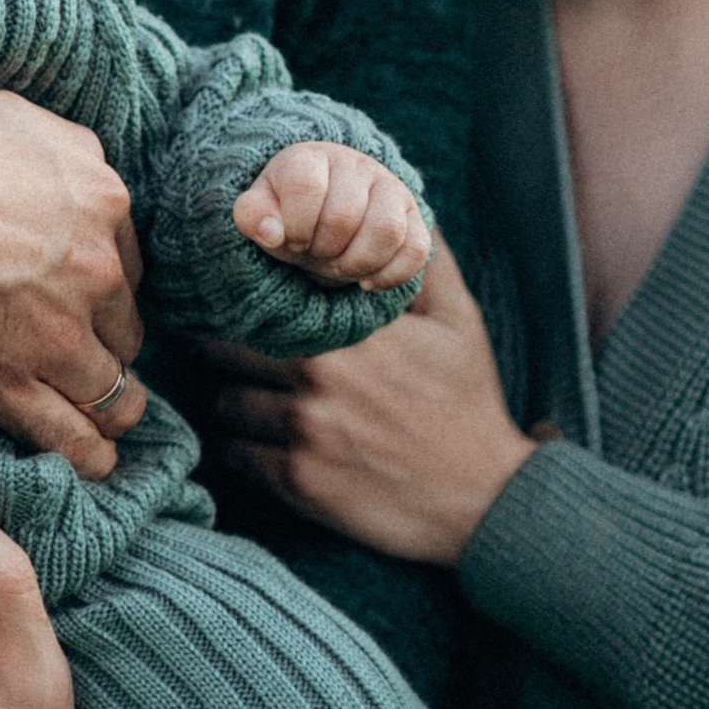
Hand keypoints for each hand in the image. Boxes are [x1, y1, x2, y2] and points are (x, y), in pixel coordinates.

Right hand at [0, 89, 147, 482]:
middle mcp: (92, 268)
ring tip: (106, 423)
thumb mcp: (6, 117)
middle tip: (78, 356)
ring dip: (111, 409)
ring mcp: (54, 333)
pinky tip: (92, 460)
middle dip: (105, 344)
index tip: (85, 307)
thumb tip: (84, 170)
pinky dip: (89, 456)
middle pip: (124, 327)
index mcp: (98, 198)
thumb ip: (62, 152)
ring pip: (114, 391)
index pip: (127, 264)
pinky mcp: (7, 387)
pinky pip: (72, 438)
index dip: (104, 290)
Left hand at [213, 249, 534, 562]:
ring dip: (230, 398)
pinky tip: (259, 438)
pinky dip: (239, 445)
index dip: (240, 299)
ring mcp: (303, 433)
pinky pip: (235, 455)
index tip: (237, 300)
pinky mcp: (298, 482)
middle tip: (230, 348)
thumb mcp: (458, 322)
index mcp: (346, 334)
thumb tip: (408, 209)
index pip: (258, 303)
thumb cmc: (468, 403)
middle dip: (222, 347)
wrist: (485, 499)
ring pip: (223, 404)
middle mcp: (316, 379)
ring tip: (246, 394)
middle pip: (223, 351)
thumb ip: (424, 264)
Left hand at [234, 142, 433, 291]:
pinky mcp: (414, 215)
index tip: (292, 238)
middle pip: (345, 215)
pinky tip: (367, 281)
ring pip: (387, 231)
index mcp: (312, 157)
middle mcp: (356, 164)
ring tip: (341, 266)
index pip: (306, 186)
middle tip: (316, 253)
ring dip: (357, 263)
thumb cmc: (289, 213)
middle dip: (324, 249)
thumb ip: (253, 216)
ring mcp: (390, 188)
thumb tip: (270, 232)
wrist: (324, 210)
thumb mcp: (262, 212)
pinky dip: (390, 275)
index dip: (296, 224)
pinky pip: (417, 249)